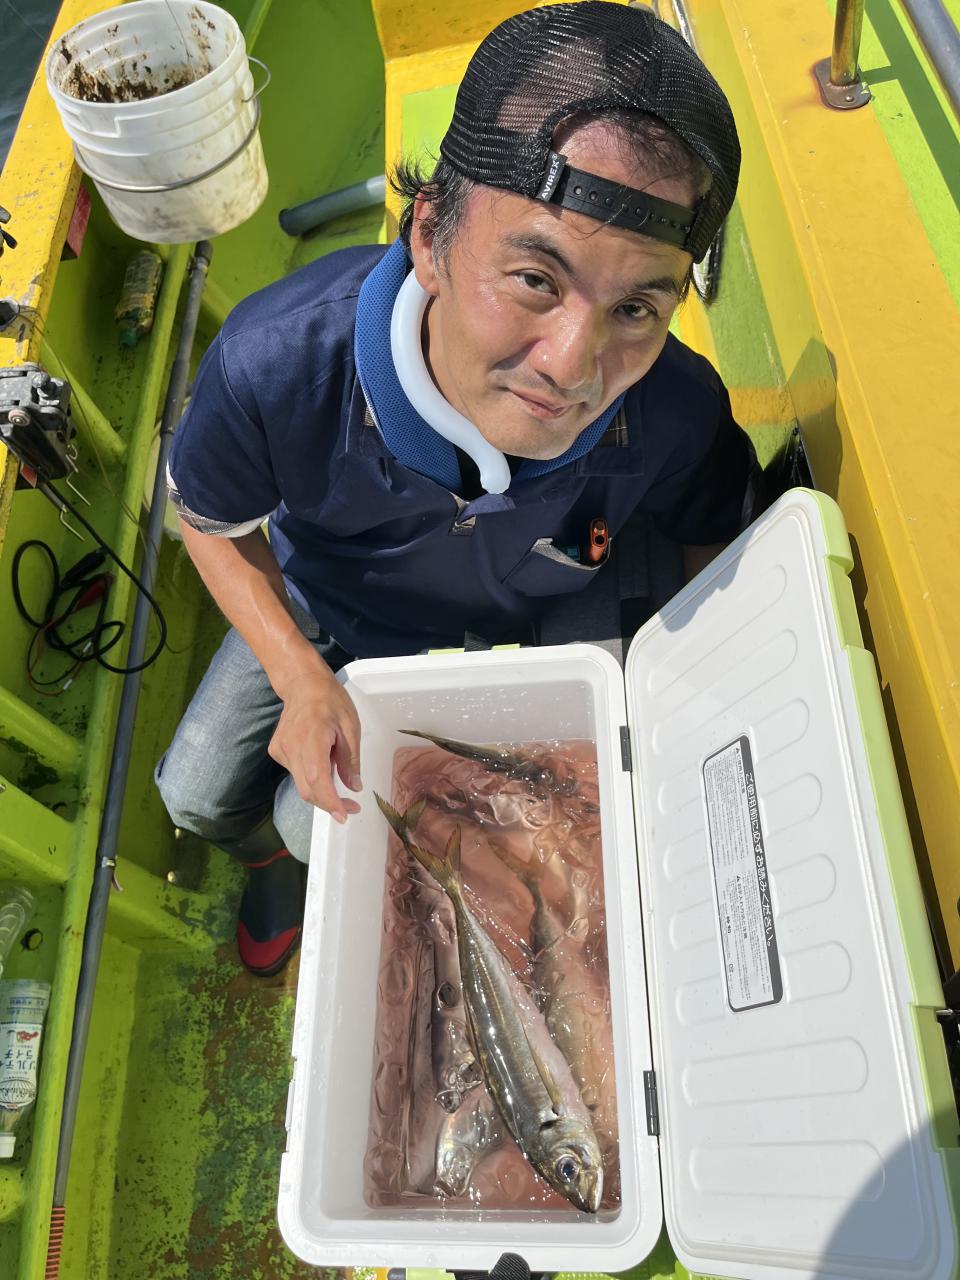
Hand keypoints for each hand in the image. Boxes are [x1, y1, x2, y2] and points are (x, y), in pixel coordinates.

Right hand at [267, 662, 361, 823]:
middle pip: (308, 789)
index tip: (344, 815)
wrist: (302, 684)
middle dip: (330, 803)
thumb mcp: (350, 727)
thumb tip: (354, 787)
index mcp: (312, 739)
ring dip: (321, 788)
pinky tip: (320, 758)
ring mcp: (281, 750)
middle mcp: (292, 748)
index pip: (318, 781)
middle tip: (351, 807)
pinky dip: (311, 775)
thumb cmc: (330, 701)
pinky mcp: (277, 751)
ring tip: (336, 768)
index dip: (330, 802)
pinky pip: (296, 773)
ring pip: (301, 784)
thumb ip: (351, 760)